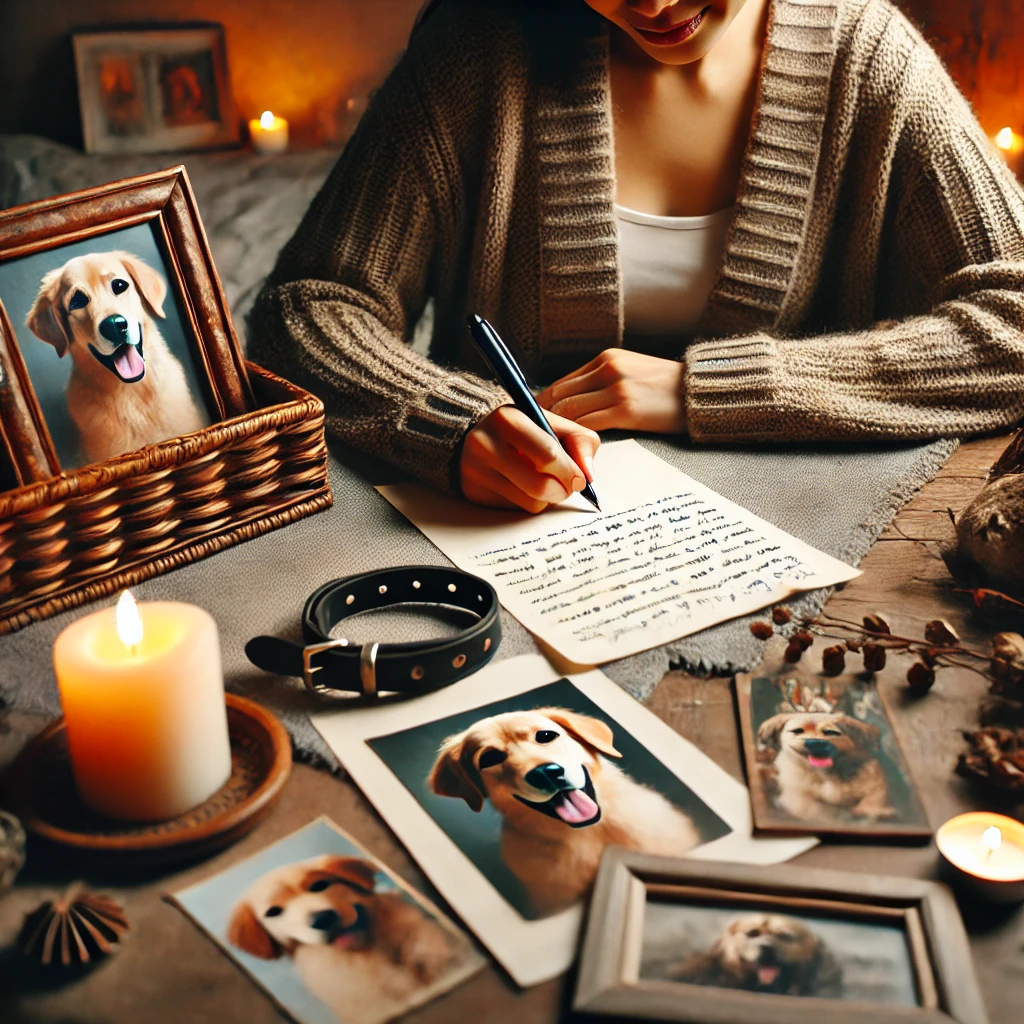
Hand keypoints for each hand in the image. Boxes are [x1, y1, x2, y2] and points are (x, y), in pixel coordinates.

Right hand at [460, 405, 599, 513]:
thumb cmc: (526, 430)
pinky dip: (528, 502)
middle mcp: (485, 444)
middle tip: (566, 486)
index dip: (570, 472)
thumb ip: (580, 442)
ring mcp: (475, 471)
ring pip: (531, 503)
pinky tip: (522, 486)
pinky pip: (516, 511)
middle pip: (540, 486)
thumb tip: (587, 476)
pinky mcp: (473, 492)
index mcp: (507, 419)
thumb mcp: (555, 423)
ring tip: (542, 481)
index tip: (579, 479)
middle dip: (562, 491)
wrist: (481, 434)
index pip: (548, 455)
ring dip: (547, 499)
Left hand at [536, 349, 687, 433]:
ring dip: (557, 431)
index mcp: (606, 359)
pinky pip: (588, 425)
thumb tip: (572, 403)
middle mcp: (608, 369)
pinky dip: (575, 438)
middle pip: (560, 395)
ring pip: (570, 411)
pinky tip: (571, 449)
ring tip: (549, 447)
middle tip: (534, 439)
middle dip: (543, 419)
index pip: (562, 383)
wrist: (700, 391)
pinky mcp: (626, 410)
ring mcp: (616, 389)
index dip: (543, 404)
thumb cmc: (666, 388)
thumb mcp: (631, 372)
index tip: (535, 422)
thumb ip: (602, 382)